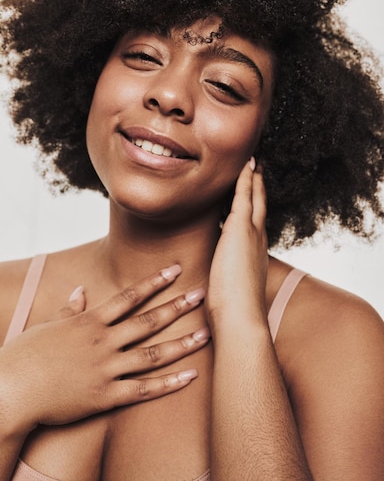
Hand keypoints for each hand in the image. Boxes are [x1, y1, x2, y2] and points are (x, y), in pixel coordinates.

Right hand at [0, 266, 208, 435]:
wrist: (10, 391)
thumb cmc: (24, 356)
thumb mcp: (47, 326)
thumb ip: (69, 309)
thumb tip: (81, 290)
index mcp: (89, 322)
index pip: (129, 296)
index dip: (154, 282)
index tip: (176, 269)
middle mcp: (103, 342)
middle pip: (148, 321)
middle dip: (177, 306)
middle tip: (203, 294)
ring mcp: (106, 370)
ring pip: (152, 354)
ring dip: (182, 344)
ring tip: (206, 334)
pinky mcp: (105, 397)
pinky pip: (142, 391)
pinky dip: (168, 384)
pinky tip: (190, 376)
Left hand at [206, 158, 267, 332]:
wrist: (240, 318)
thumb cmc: (232, 313)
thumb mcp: (227, 292)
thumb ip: (222, 282)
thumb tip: (212, 283)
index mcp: (254, 256)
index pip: (253, 227)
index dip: (253, 210)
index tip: (253, 198)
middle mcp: (258, 241)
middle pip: (260, 207)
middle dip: (259, 188)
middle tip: (259, 170)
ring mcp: (252, 233)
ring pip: (254, 198)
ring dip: (254, 179)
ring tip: (253, 163)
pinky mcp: (241, 228)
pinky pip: (244, 195)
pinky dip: (246, 179)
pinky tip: (246, 165)